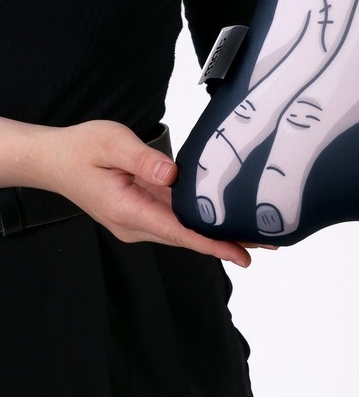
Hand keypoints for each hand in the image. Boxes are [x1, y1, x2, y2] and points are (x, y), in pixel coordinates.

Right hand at [26, 120, 257, 264]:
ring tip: (253, 234)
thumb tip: (174, 174)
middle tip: (266, 242)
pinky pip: (175, 220)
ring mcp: (137, 219)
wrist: (54, 159)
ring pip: (184, 231)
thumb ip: (143, 158)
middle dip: (226, 242)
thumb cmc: (80, 148)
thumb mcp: (111, 142)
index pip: (179, 232)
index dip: (212, 244)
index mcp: (127, 210)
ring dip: (216, 234)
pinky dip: (200, 223)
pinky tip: (221, 220)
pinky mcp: (141, 211)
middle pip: (187, 237)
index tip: (241, 254)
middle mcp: (134, 222)